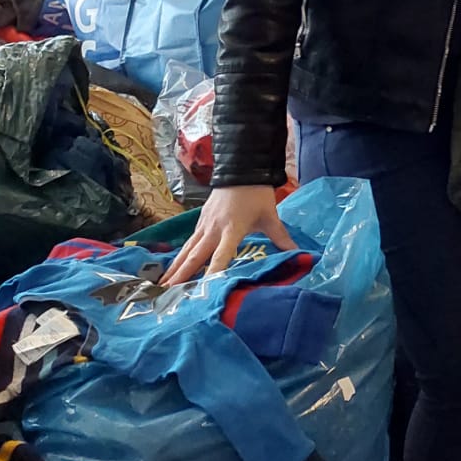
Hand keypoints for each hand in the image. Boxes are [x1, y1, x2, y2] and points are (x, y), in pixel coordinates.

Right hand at [163, 185, 293, 285]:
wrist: (241, 169)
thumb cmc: (257, 195)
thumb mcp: (271, 217)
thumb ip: (282, 238)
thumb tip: (299, 254)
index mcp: (232, 230)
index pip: (221, 255)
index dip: (212, 272)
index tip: (203, 288)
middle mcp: (214, 229)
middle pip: (195, 255)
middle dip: (182, 274)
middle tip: (167, 291)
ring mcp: (204, 224)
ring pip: (187, 249)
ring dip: (175, 266)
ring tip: (162, 283)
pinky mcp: (200, 220)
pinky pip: (188, 241)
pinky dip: (179, 255)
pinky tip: (172, 266)